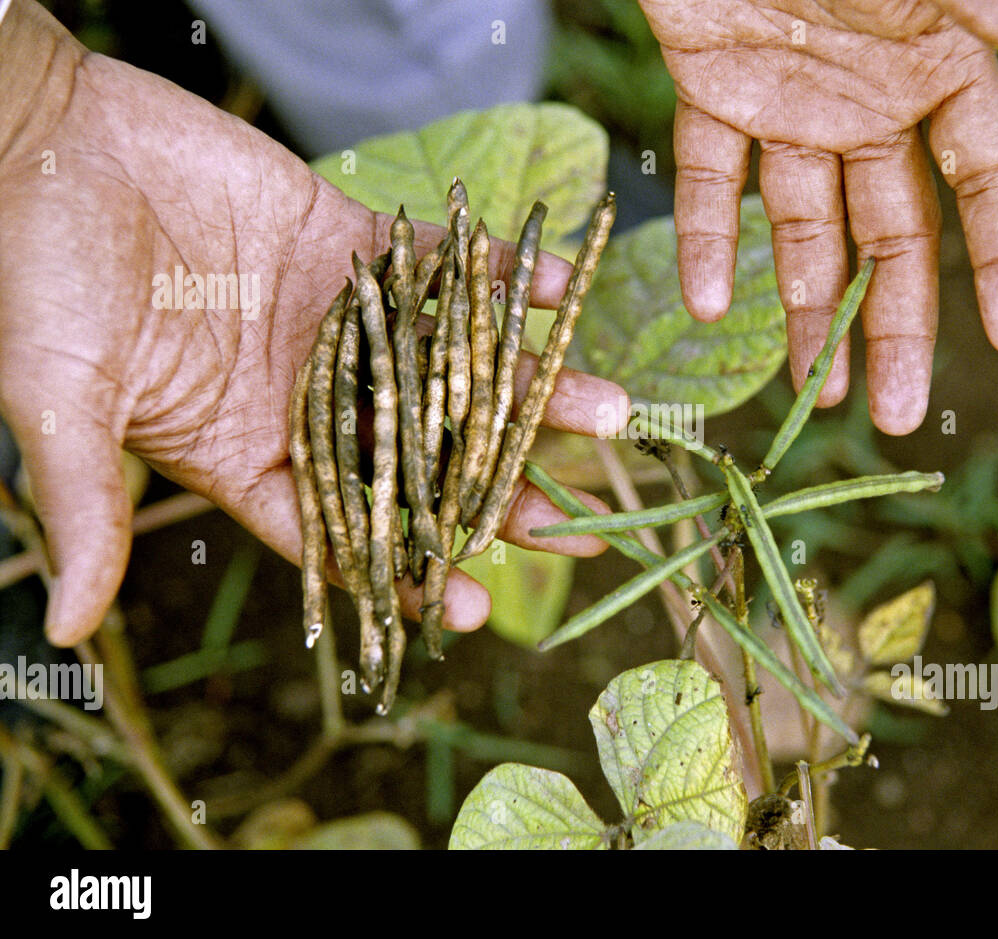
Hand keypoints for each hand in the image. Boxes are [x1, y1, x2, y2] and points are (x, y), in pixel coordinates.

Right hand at [0, 2, 626, 646]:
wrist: (45, 139)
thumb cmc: (32, 272)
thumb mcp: (58, 397)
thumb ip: (87, 504)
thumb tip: (75, 628)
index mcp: (243, 451)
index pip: (338, 529)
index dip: (402, 568)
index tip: (472, 603)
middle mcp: (307, 396)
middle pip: (423, 459)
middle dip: (500, 490)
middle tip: (578, 527)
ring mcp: (341, 322)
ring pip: (451, 367)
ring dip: (529, 385)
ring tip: (608, 410)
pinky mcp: (354, 244)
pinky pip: (442, 267)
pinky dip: (500, 273)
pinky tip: (562, 289)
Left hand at [639, 0, 997, 431]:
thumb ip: (992, 7)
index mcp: (938, 67)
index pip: (989, 180)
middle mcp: (871, 101)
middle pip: (896, 234)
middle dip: (898, 325)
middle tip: (897, 416)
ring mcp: (792, 106)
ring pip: (808, 229)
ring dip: (809, 312)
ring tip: (814, 397)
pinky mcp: (715, 96)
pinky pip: (716, 180)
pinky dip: (710, 238)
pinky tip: (707, 306)